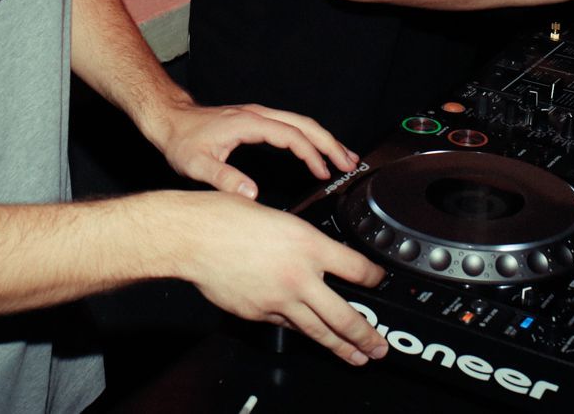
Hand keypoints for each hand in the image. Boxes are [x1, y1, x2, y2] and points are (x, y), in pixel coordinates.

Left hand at [150, 100, 359, 198]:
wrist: (169, 120)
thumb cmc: (181, 140)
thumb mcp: (197, 164)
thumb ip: (224, 178)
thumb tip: (251, 194)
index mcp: (248, 123)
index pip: (291, 135)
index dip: (310, 154)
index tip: (324, 172)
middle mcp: (257, 115)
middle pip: (304, 124)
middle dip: (330, 143)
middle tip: (349, 163)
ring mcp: (258, 115)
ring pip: (301, 122)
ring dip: (324, 138)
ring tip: (344, 157)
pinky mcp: (256, 120)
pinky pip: (291, 125)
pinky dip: (309, 137)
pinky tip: (316, 151)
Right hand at [175, 190, 387, 365]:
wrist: (195, 236)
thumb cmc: (228, 218)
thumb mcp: (280, 217)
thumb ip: (302, 240)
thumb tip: (317, 254)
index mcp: (308, 244)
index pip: (356, 268)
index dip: (374, 278)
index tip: (378, 281)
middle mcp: (299, 276)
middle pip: (345, 315)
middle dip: (366, 335)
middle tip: (379, 346)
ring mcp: (279, 299)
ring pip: (318, 330)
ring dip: (341, 346)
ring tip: (357, 356)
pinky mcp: (259, 313)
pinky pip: (287, 326)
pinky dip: (302, 332)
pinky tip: (311, 336)